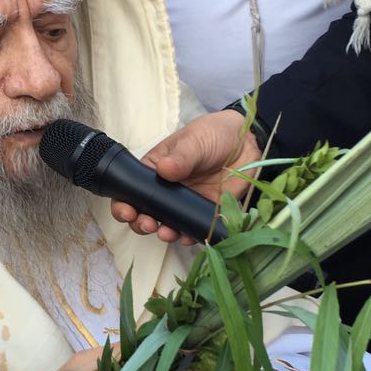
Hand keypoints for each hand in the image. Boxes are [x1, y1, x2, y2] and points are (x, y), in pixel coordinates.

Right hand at [111, 109, 260, 242]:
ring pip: (168, 225)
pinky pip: (194, 229)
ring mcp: (185, 203)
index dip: (124, 203)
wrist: (246, 142)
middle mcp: (166, 190)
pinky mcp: (204, 213)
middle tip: (147, 224)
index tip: (127, 211)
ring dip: (164, 233)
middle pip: (145, 213)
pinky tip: (188, 237)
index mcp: (155, 170)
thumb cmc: (213, 134)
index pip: (132, 190)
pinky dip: (189, 236)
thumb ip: (181, 157)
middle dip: (141, 223)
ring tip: (166, 233)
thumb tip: (164, 170)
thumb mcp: (194, 140)